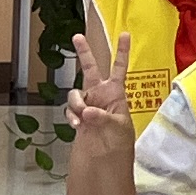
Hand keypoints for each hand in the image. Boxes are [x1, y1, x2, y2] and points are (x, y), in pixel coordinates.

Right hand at [65, 26, 136, 152]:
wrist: (105, 160)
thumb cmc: (119, 143)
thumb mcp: (117, 128)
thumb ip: (102, 117)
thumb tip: (87, 110)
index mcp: (117, 93)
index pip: (120, 68)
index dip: (122, 52)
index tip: (125, 34)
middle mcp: (101, 95)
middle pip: (91, 69)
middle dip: (85, 53)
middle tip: (78, 37)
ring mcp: (88, 104)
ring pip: (75, 93)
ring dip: (76, 103)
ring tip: (83, 117)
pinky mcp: (78, 116)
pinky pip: (70, 109)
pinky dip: (71, 115)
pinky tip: (77, 124)